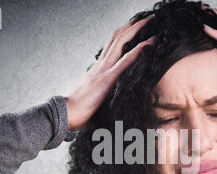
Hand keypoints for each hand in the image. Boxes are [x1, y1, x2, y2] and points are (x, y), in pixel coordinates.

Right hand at [65, 14, 154, 129]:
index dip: (124, 34)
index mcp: (98, 69)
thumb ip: (107, 98)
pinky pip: (125, 61)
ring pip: (121, 42)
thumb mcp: (96, 101)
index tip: (136, 28)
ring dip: (137, 29)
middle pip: (117, 37)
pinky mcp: (107, 79)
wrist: (65, 114)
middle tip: (147, 17)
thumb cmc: (80, 112)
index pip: (112, 45)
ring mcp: (103, 70)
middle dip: (133, 25)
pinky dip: (138, 50)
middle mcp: (100, 65)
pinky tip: (150, 43)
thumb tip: (119, 106)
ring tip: (151, 19)